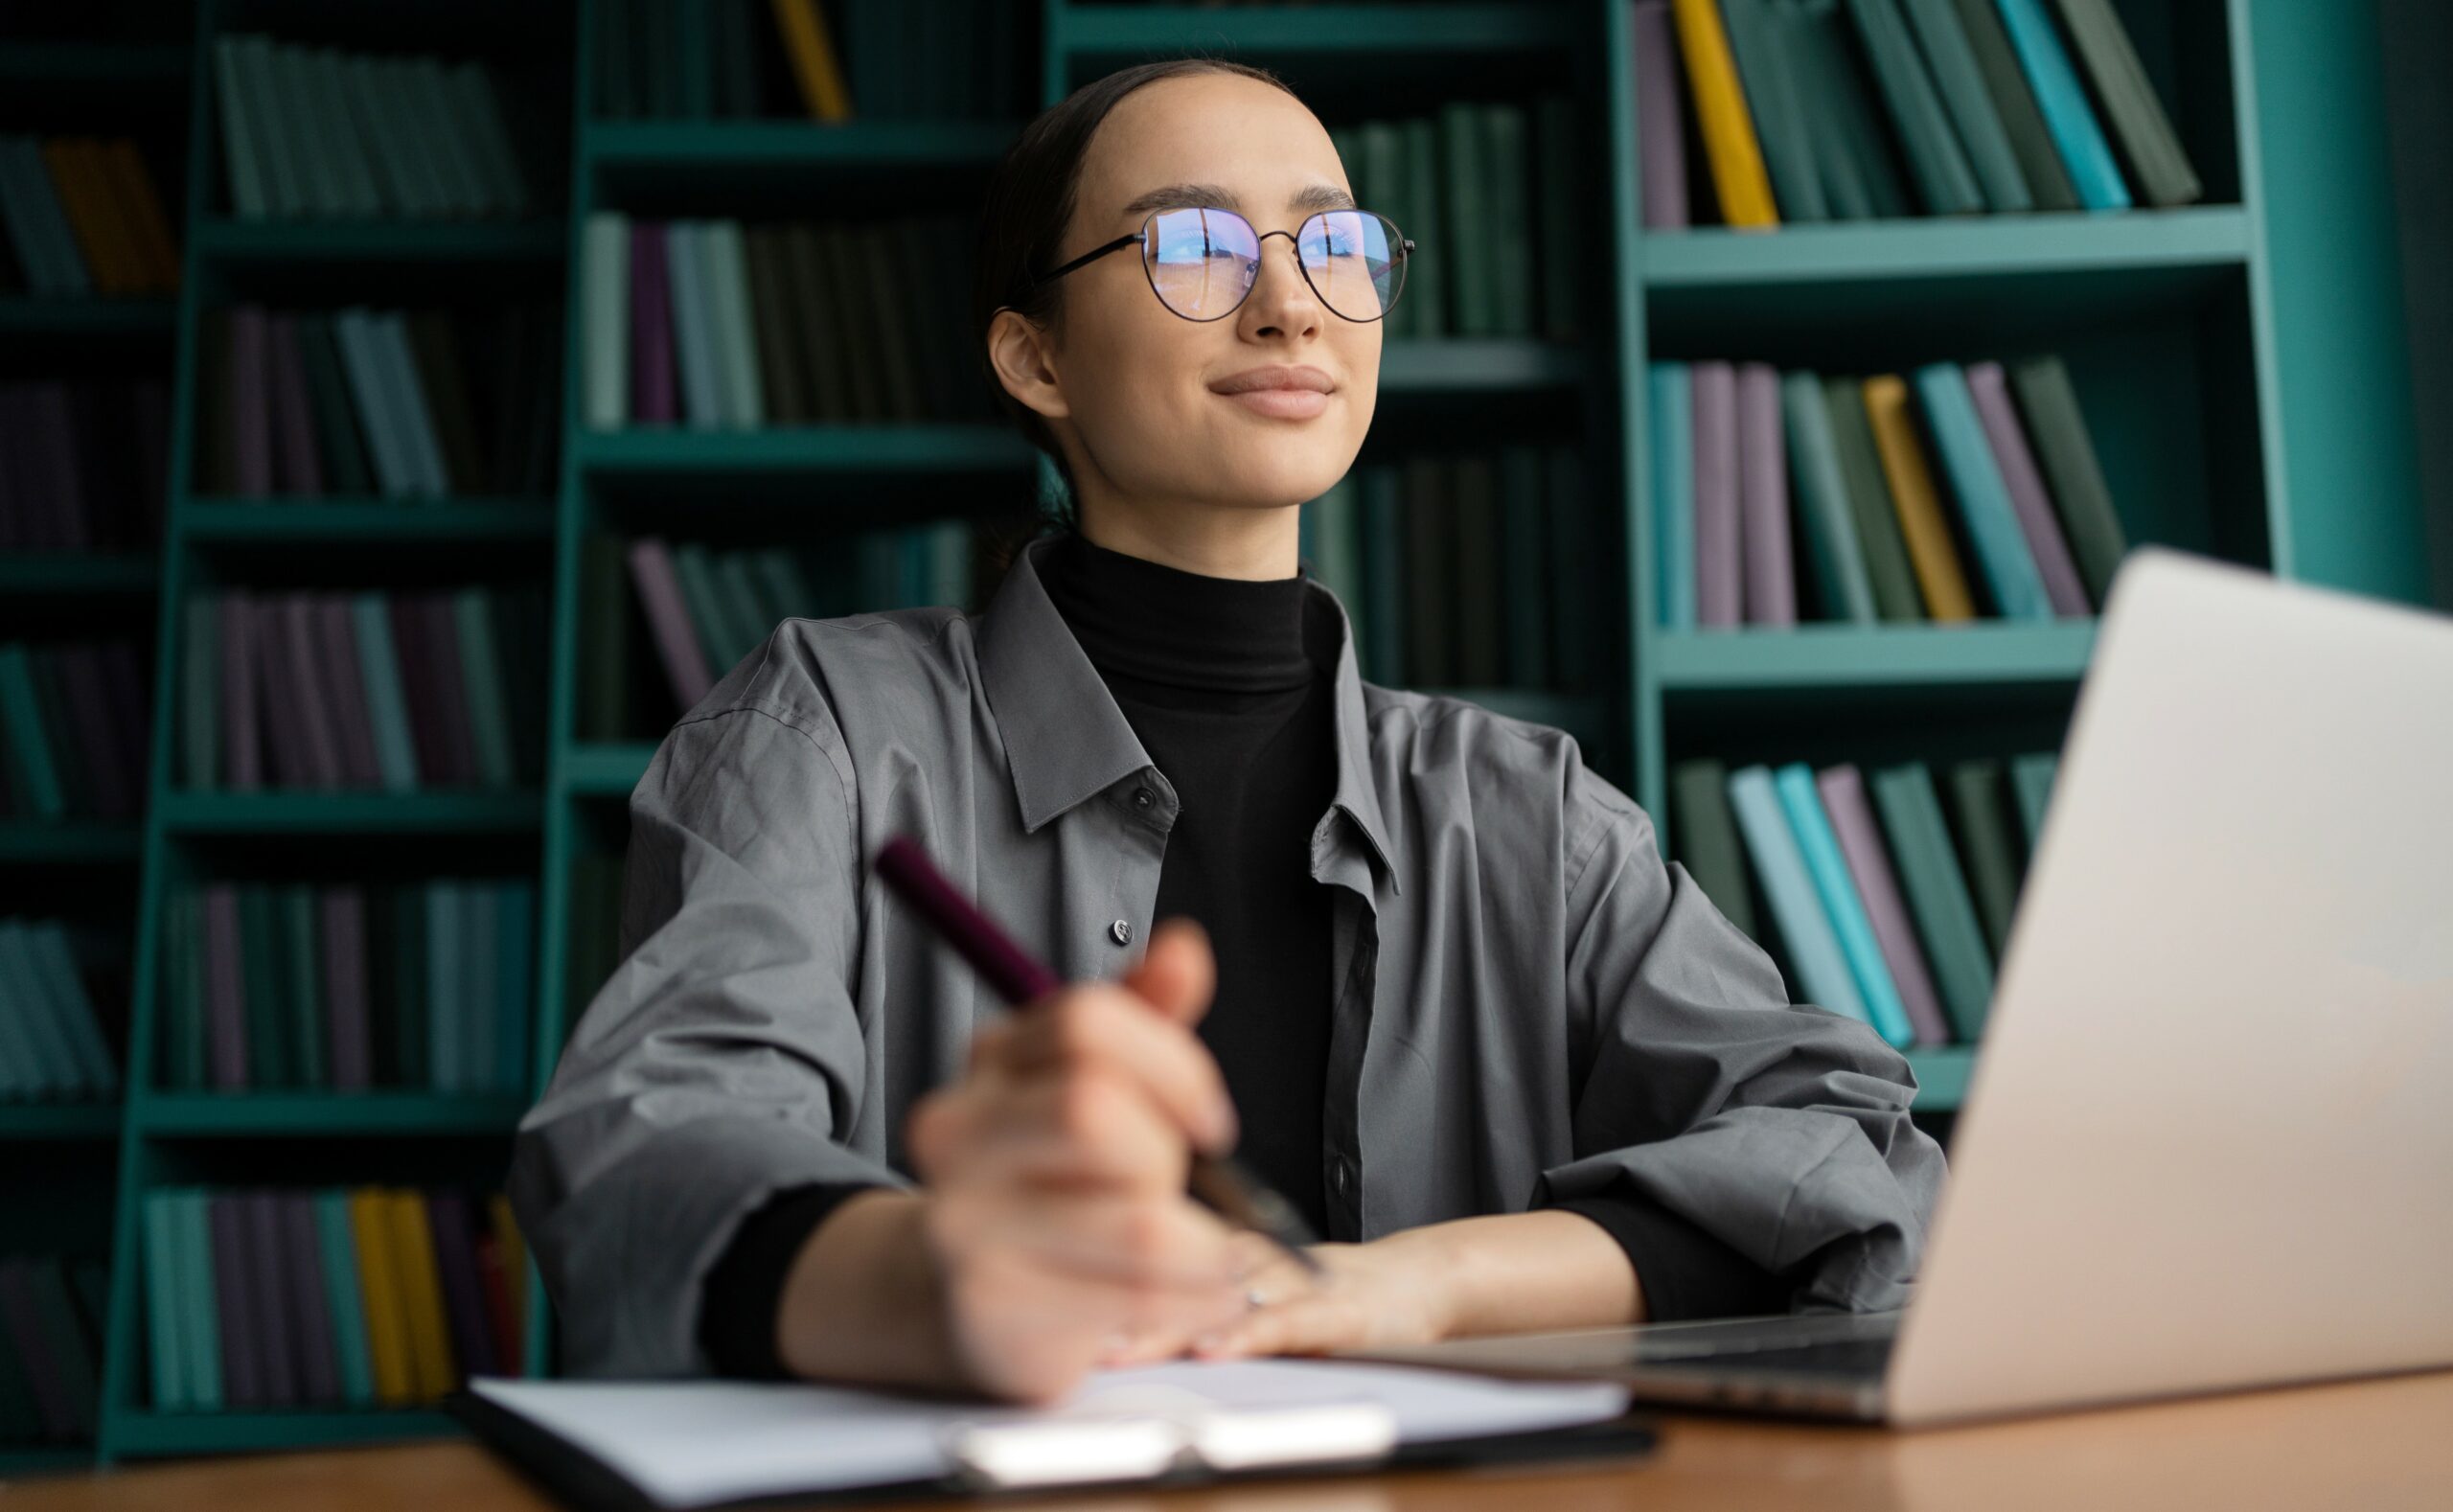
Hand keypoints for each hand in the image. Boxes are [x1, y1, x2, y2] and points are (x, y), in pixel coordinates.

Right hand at [899, 917, 1254, 1403]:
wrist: (966, 1296)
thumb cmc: (1053, 1183)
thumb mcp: (1096, 1086)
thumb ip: (1144, 1020)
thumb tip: (1184, 949)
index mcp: (991, 1061)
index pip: (1086, 1022)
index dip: (1173, 1064)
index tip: (1208, 1119)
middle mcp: (956, 1134)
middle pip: (1094, 1110)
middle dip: (1167, 1157)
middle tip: (1176, 1191)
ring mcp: (963, 1224)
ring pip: (1137, 1220)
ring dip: (1201, 1245)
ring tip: (1200, 1257)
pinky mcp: (992, 1310)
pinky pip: (1137, 1298)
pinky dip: (1197, 1299)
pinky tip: (1195, 1298)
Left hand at [1095, 1228, 1460, 1366]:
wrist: (1418, 1284)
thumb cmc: (1329, 1291)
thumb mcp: (1254, 1287)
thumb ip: (1195, 1295)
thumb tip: (1108, 1324)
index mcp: (1226, 1250)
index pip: (1156, 1252)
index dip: (1101, 1273)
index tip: (1049, 1296)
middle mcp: (1253, 1260)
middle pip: (1176, 1273)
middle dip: (1117, 1303)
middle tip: (1066, 1329)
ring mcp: (1293, 1284)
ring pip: (1221, 1295)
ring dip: (1167, 1321)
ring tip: (1117, 1347)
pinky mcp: (1334, 1313)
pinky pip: (1285, 1323)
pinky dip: (1248, 1335)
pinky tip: (1214, 1350)